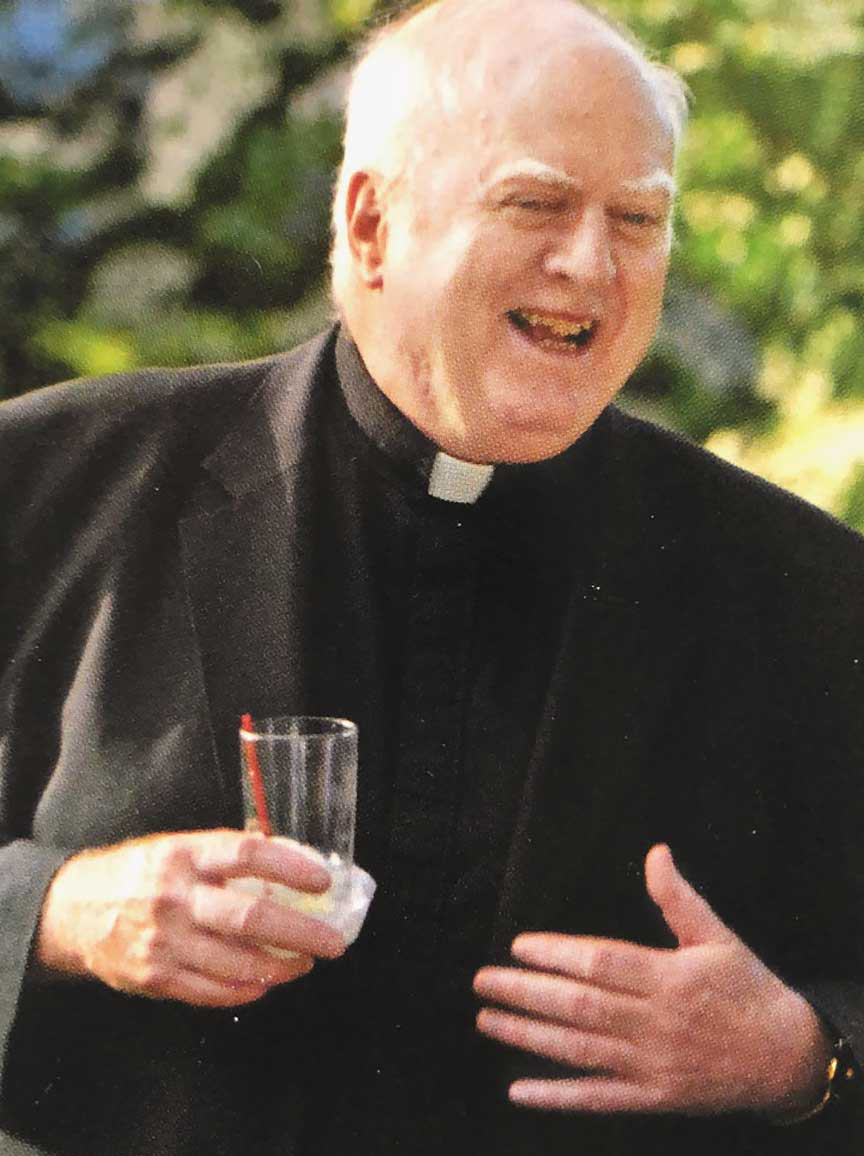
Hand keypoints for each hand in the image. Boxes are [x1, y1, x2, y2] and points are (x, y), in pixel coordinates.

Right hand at [36, 829, 345, 1006]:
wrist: (74, 910)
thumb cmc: (142, 873)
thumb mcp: (179, 848)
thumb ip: (227, 856)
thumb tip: (292, 860)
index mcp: (184, 855)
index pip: (246, 854)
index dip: (290, 866)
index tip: (323, 882)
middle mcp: (174, 897)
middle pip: (248, 917)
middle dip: (300, 933)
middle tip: (334, 942)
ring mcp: (164, 941)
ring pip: (236, 962)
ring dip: (280, 967)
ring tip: (303, 963)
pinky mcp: (155, 977)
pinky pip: (212, 990)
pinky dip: (247, 989)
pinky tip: (266, 981)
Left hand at [474, 844, 831, 1115]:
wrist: (786, 1057)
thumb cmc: (748, 987)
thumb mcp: (718, 936)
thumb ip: (679, 897)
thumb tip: (655, 851)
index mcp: (670, 978)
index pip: (602, 963)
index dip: (557, 954)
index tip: (518, 945)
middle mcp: (657, 1023)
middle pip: (581, 1006)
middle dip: (526, 993)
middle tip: (483, 980)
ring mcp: (652, 1065)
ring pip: (581, 1050)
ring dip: (529, 1037)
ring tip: (487, 1019)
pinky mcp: (653, 1098)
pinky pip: (599, 1098)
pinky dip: (557, 1097)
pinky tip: (519, 1090)